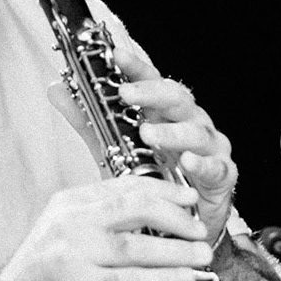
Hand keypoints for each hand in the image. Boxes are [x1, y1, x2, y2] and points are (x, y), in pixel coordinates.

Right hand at [0, 175, 214, 280]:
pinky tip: (185, 279)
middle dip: (176, 216)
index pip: (125, 186)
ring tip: (202, 255)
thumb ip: (98, 220)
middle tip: (200, 227)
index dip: (164, 190)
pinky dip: (165, 279)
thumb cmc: (40, 279)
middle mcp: (71, 222)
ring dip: (178, 251)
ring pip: (139, 246)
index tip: (187, 198)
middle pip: (137, 207)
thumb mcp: (63, 234)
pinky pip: (134, 279)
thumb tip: (150, 213)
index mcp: (69, 204)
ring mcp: (75, 253)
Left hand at [108, 34, 238, 245]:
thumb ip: (88, 121)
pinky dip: (202, 164)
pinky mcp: (223, 175)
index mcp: (166, 113)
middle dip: (152, 94)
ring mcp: (210, 148)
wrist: (179, 224)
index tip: (117, 56)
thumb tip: (57, 88)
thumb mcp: (114, 149)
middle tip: (127, 95)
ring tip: (149, 135)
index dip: (137, 67)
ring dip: (172, 131)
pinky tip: (188, 162)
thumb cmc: (153, 180)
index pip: (153, 82)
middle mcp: (191, 123)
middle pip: (177, 99)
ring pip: (197, 131)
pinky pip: (216, 167)